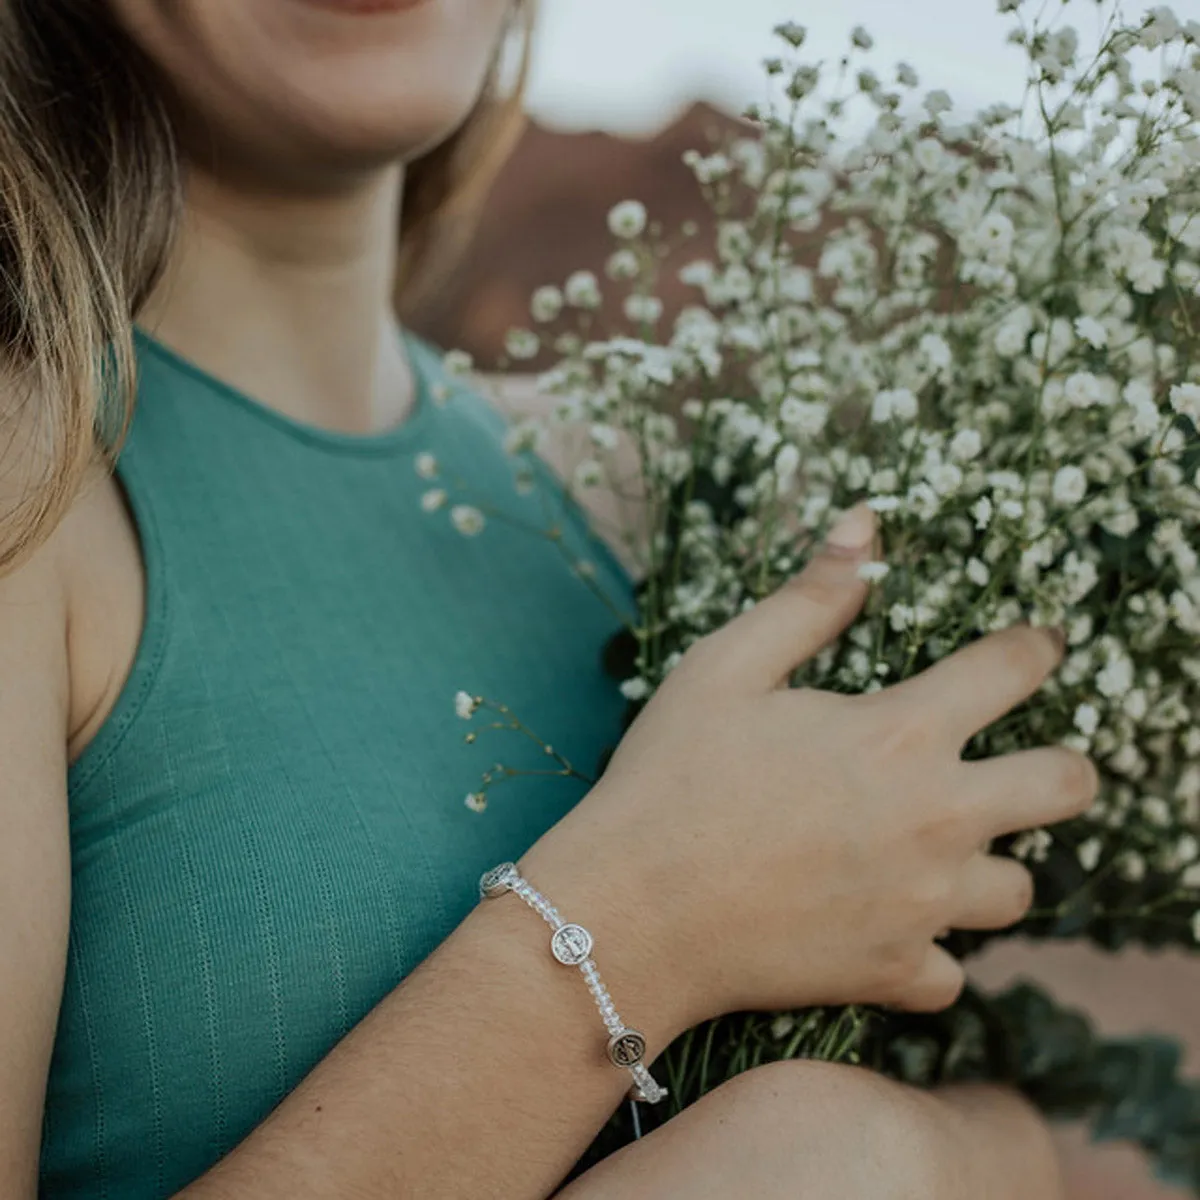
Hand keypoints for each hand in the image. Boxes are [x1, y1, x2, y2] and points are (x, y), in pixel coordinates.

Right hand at [524, 503, 1097, 1037]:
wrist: (631, 910)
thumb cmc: (670, 777)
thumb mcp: (727, 666)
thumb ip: (810, 597)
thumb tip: (865, 523)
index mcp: (900, 733)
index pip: (1013, 669)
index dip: (1032, 647)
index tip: (1030, 647)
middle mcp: (936, 819)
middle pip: (1067, 787)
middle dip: (1060, 765)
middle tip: (1018, 760)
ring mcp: (922, 906)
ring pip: (1017, 889)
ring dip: (989, 862)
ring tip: (938, 848)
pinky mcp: (892, 973)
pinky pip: (951, 973)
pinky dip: (929, 950)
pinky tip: (887, 924)